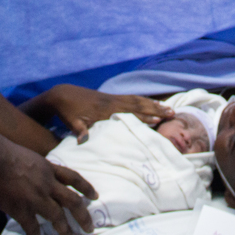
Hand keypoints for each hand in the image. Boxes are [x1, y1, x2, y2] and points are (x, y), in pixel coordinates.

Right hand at [0, 138, 97, 234]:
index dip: (86, 187)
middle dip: (83, 216)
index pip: (73, 178)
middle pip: (72, 201)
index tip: (94, 196)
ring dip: (66, 230)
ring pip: (58, 216)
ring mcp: (35, 197)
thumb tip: (38, 179)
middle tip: (89, 227)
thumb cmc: (4, 152)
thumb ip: (38, 170)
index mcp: (49, 169)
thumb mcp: (30, 157)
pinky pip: (33, 228)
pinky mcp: (21, 209)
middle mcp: (47, 183)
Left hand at [36, 84, 173, 143]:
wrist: (62, 94)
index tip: (158, 120)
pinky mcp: (110, 97)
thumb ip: (79, 130)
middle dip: (155, 109)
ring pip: (137, 100)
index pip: (128, 113)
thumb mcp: (72, 122)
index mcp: (104, 109)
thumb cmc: (67, 112)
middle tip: (172, 113)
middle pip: (138, 104)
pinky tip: (151, 103)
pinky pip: (131, 98)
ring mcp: (112, 98)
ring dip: (153, 104)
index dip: (143, 117)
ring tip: (168, 108)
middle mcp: (112, 102)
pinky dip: (143, 100)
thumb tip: (83, 140)